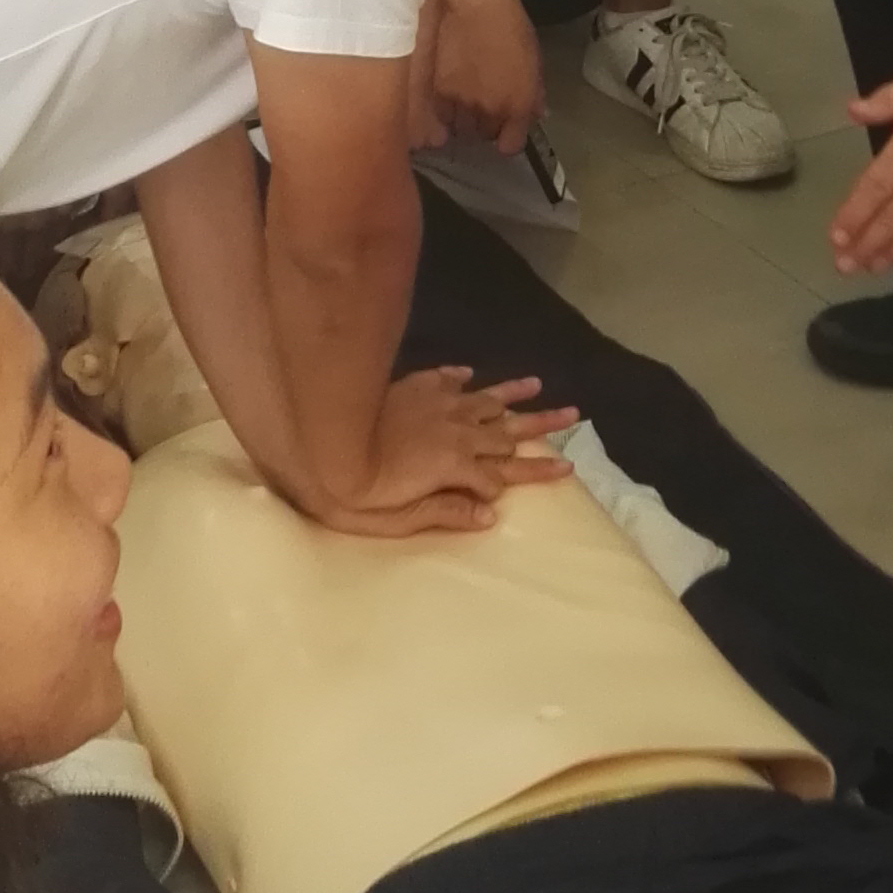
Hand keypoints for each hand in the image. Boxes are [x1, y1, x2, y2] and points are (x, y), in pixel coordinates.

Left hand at [321, 366, 575, 537]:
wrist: (316, 442)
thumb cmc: (353, 492)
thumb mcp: (398, 518)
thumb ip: (446, 513)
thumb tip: (491, 514)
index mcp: (454, 465)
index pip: (500, 476)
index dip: (525, 478)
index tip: (556, 474)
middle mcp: (455, 430)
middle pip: (507, 430)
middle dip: (542, 426)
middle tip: (576, 414)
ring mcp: (435, 404)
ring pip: (485, 398)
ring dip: (514, 394)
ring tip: (541, 386)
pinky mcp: (412, 387)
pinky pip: (446, 378)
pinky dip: (463, 377)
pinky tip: (473, 373)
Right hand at [425, 0, 544, 153]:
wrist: (477, 4)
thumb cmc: (511, 27)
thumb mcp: (533, 61)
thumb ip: (533, 94)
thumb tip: (534, 115)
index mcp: (518, 105)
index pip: (510, 145)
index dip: (507, 137)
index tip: (505, 129)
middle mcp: (491, 110)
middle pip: (483, 135)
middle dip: (484, 123)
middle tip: (482, 103)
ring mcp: (462, 103)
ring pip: (458, 128)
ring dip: (461, 118)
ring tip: (462, 97)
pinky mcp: (438, 92)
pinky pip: (440, 114)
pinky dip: (443, 108)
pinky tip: (448, 91)